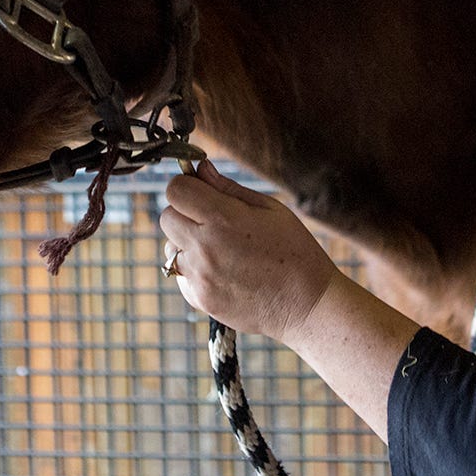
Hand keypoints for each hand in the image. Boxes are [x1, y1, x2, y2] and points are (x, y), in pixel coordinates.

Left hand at [159, 160, 341, 343]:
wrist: (308, 306)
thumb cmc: (296, 252)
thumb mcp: (270, 209)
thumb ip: (229, 188)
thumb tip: (201, 169)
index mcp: (223, 219)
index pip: (176, 191)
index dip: (186, 186)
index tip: (200, 191)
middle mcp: (205, 248)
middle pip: (167, 217)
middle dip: (184, 213)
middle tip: (212, 220)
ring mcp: (200, 277)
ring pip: (170, 248)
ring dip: (187, 244)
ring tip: (221, 250)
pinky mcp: (200, 300)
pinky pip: (181, 276)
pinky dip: (194, 270)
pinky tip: (224, 271)